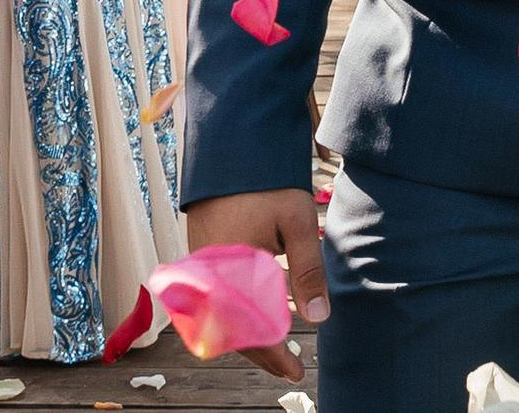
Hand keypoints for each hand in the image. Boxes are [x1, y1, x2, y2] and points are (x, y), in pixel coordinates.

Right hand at [183, 189, 327, 380]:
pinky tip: (261, 312)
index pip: (246, 331)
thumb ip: (307, 270)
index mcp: (225, 272)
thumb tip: (319, 319)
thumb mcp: (295, 223)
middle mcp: (205, 276)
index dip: (271, 354)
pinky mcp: (201, 258)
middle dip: (260, 349)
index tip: (295, 370)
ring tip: (278, 343)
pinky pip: (217, 298)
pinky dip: (239, 311)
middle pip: (230, 329)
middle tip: (289, 364)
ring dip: (249, 331)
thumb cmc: (266, 183)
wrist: (230, 148)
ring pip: (222, 315)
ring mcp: (199, 267)